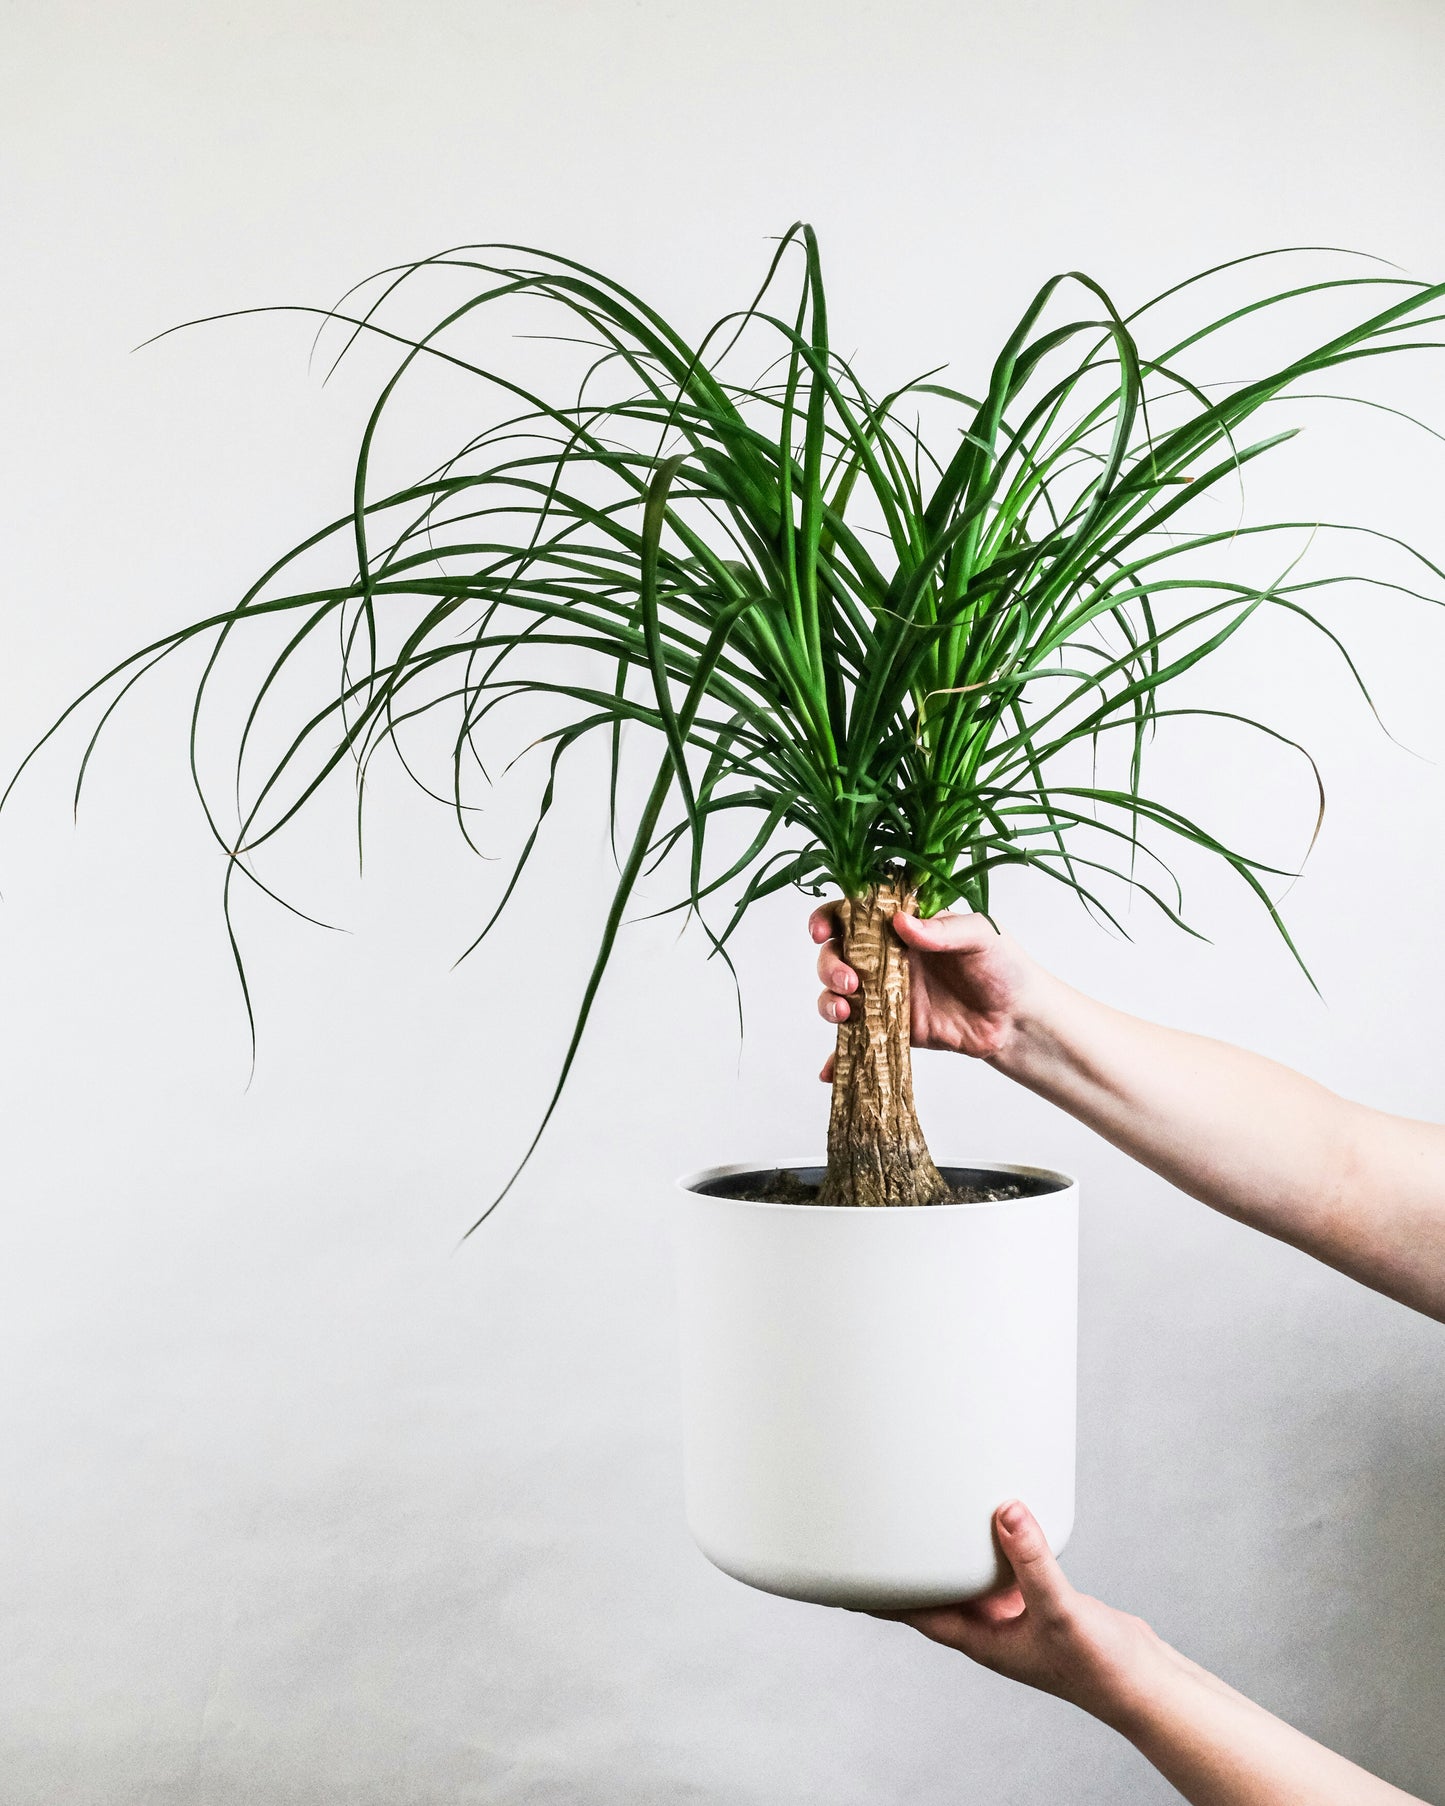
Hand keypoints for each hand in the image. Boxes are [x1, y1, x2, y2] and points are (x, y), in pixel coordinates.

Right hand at [810, 903, 1044, 1079]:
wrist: (1018, 1020)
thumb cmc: (1004, 968)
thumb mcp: (980, 936)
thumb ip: (942, 929)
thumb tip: (901, 923)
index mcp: (904, 927)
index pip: (855, 915)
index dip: (829, 919)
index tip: (822, 931)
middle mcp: (888, 959)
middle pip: (837, 955)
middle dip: (829, 966)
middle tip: (849, 981)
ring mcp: (886, 995)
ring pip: (838, 995)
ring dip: (828, 1002)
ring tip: (844, 1013)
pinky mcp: (891, 1030)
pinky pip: (856, 1040)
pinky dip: (837, 1055)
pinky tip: (828, 1069)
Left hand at [877, 1501, 1168, 1729]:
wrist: (1142, 1684)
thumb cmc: (1098, 1666)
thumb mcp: (1060, 1610)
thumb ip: (1032, 1560)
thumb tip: (1004, 1510)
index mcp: (979, 1638)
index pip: (913, 1612)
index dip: (877, 1594)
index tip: (840, 1574)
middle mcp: (989, 1626)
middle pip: (932, 1591)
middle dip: (903, 1567)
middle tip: (872, 1529)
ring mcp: (1013, 1615)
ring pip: (965, 1577)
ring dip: (945, 1552)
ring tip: (921, 1513)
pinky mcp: (1037, 1601)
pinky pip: (1001, 1567)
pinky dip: (991, 1545)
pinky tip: (994, 1519)